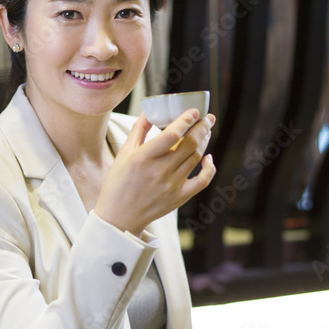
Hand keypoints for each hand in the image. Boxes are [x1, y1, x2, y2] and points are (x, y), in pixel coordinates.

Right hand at [95, 109, 215, 236]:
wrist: (119, 217)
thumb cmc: (118, 183)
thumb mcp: (123, 154)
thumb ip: (138, 130)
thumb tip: (150, 111)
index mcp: (143, 158)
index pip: (172, 134)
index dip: (186, 120)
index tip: (194, 111)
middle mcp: (159, 171)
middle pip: (189, 144)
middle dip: (202, 127)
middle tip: (208, 118)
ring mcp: (171, 186)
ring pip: (196, 157)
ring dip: (204, 141)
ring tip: (206, 131)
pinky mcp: (179, 198)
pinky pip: (202, 181)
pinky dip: (209, 168)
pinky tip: (208, 158)